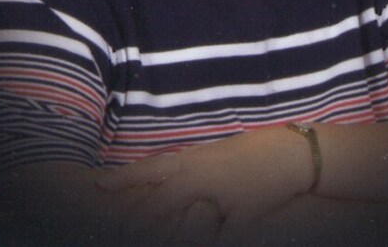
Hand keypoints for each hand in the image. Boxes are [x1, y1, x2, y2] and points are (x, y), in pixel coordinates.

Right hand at [98, 126, 312, 239]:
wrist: (290, 151)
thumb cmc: (265, 187)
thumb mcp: (240, 220)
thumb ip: (213, 236)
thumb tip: (193, 240)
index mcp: (195, 181)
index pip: (156, 204)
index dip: (137, 220)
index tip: (118, 230)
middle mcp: (191, 162)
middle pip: (149, 170)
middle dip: (123, 180)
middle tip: (97, 186)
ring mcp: (200, 153)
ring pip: (160, 160)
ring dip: (137, 170)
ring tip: (116, 179)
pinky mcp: (209, 150)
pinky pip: (173, 156)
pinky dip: (157, 163)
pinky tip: (156, 172)